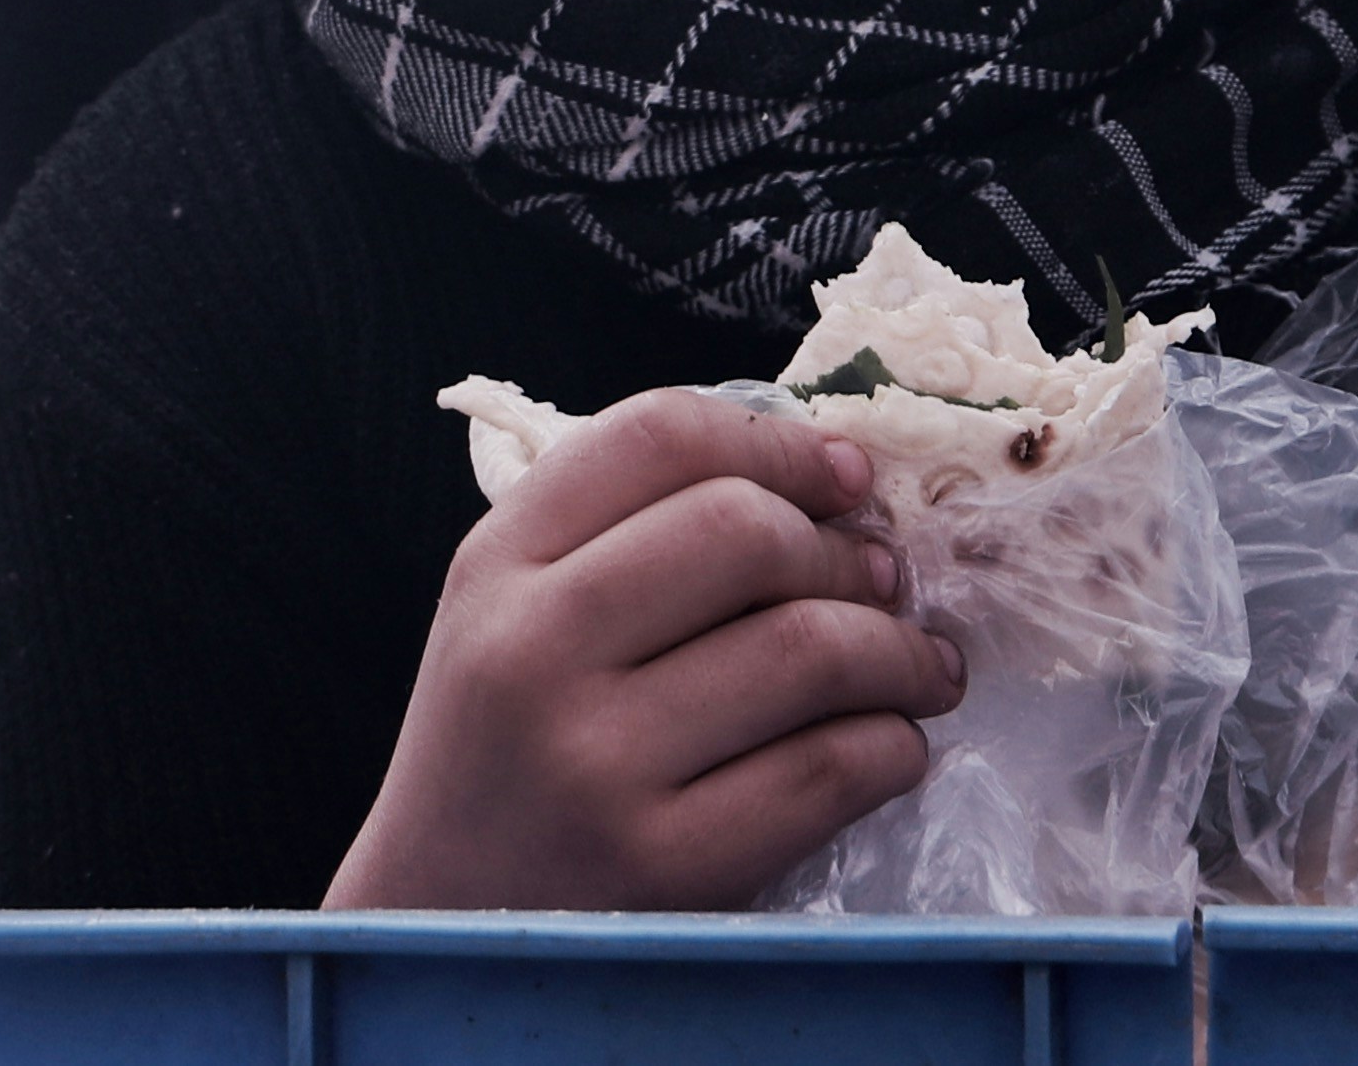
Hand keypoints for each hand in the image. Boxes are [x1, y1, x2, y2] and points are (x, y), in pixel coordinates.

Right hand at [326, 386, 966, 909]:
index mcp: (496, 564)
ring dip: (899, 648)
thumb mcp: (515, 610)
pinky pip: (827, 769)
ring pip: (807, 647)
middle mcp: (533, 650)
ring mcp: (594, 764)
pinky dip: (891, 746)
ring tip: (918, 665)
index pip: (658, 435)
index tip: (845, 477)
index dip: (780, 440)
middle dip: (846, 550)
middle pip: (745, 531)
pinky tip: (889, 746)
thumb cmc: (506, 751)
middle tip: (885, 579)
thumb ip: (631, 530)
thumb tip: (839, 484)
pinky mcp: (660, 865)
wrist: (439, 922)